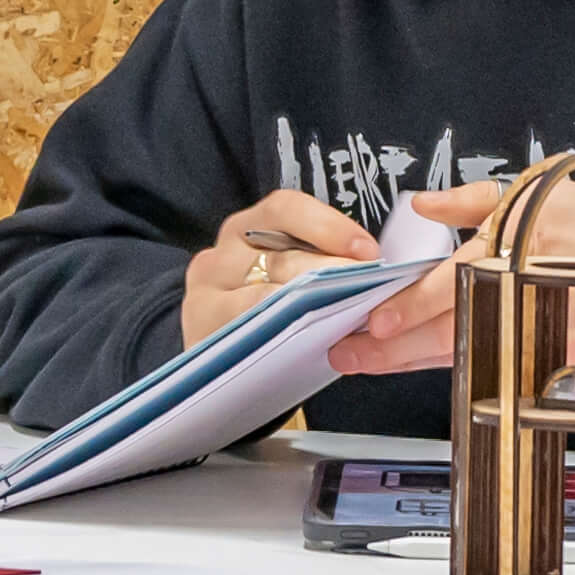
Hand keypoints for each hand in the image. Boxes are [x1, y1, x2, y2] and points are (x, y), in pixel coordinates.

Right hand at [179, 190, 376, 351]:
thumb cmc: (266, 314)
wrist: (222, 365)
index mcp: (247, 228)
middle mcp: (222, 253)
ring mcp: (206, 291)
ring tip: (348, 318)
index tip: (368, 251)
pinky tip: (309, 341)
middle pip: (283, 257)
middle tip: (370, 291)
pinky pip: (249, 327)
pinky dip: (282, 332)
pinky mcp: (201, 326)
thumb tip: (373, 265)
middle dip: (333, 274)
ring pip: (266, 294)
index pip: (285, 209)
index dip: (329, 226)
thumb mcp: (287, 279)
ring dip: (313, 307)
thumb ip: (319, 264)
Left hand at [327, 175, 574, 381]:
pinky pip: (514, 377)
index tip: (376, 324)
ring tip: (379, 361)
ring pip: (479, 359)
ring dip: (424, 362)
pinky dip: (478, 373)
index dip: (414, 307)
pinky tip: (441, 369)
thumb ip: (472, 201)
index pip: (457, 283)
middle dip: (397, 347)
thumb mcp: (532, 191)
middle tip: (353, 352)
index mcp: (522, 246)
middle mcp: (538, 293)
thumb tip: (420, 205)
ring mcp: (562, 333)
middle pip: (457, 330)